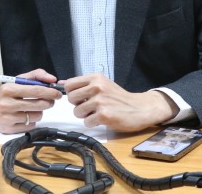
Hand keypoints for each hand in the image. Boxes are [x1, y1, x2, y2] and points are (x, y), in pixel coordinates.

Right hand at [0, 68, 62, 133]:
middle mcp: (6, 104)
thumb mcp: (14, 79)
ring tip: (34, 107)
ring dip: (39, 111)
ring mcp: (6, 118)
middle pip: (38, 105)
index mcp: (8, 88)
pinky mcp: (6, 129)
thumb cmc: (0, 90)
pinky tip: (26, 115)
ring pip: (36, 116)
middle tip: (50, 100)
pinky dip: (31, 120)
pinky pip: (29, 126)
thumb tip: (52, 79)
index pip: (36, 91)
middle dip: (48, 102)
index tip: (57, 93)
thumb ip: (35, 75)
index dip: (50, 92)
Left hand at [63, 73, 178, 131]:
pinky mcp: (104, 115)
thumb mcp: (103, 84)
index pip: (70, 84)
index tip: (80, 97)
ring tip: (97, 112)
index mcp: (96, 78)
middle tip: (90, 106)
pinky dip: (93, 123)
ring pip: (77, 112)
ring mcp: (100, 101)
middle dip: (78, 105)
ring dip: (86, 115)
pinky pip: (87, 122)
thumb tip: (61, 83)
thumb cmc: (120, 98)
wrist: (140, 108)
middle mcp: (97, 87)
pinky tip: (102, 119)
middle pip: (71, 98)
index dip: (72, 93)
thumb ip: (84, 84)